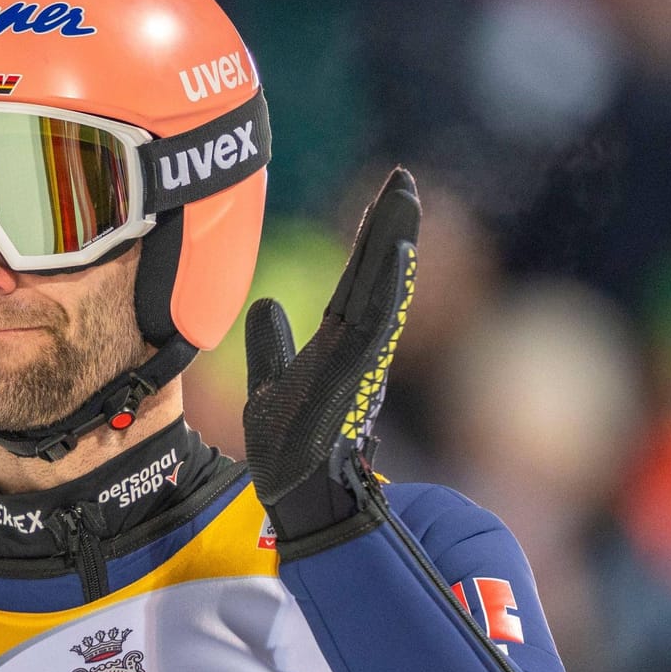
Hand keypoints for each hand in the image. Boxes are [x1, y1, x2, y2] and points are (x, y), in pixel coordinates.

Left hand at [242, 166, 419, 551]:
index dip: (371, 238)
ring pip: (380, 291)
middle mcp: (356, 347)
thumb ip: (271, 346)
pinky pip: (374, 325)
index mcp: (339, 343)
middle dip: (390, 225)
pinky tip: (395, 255)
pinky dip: (387, 290)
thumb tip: (265, 305)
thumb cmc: (286, 449)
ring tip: (403, 199)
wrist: (289, 494)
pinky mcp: (352, 378)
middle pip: (375, 275)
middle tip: (404, 177)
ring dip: (392, 244)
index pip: (358, 279)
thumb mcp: (267, 385)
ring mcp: (358, 362)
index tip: (387, 194)